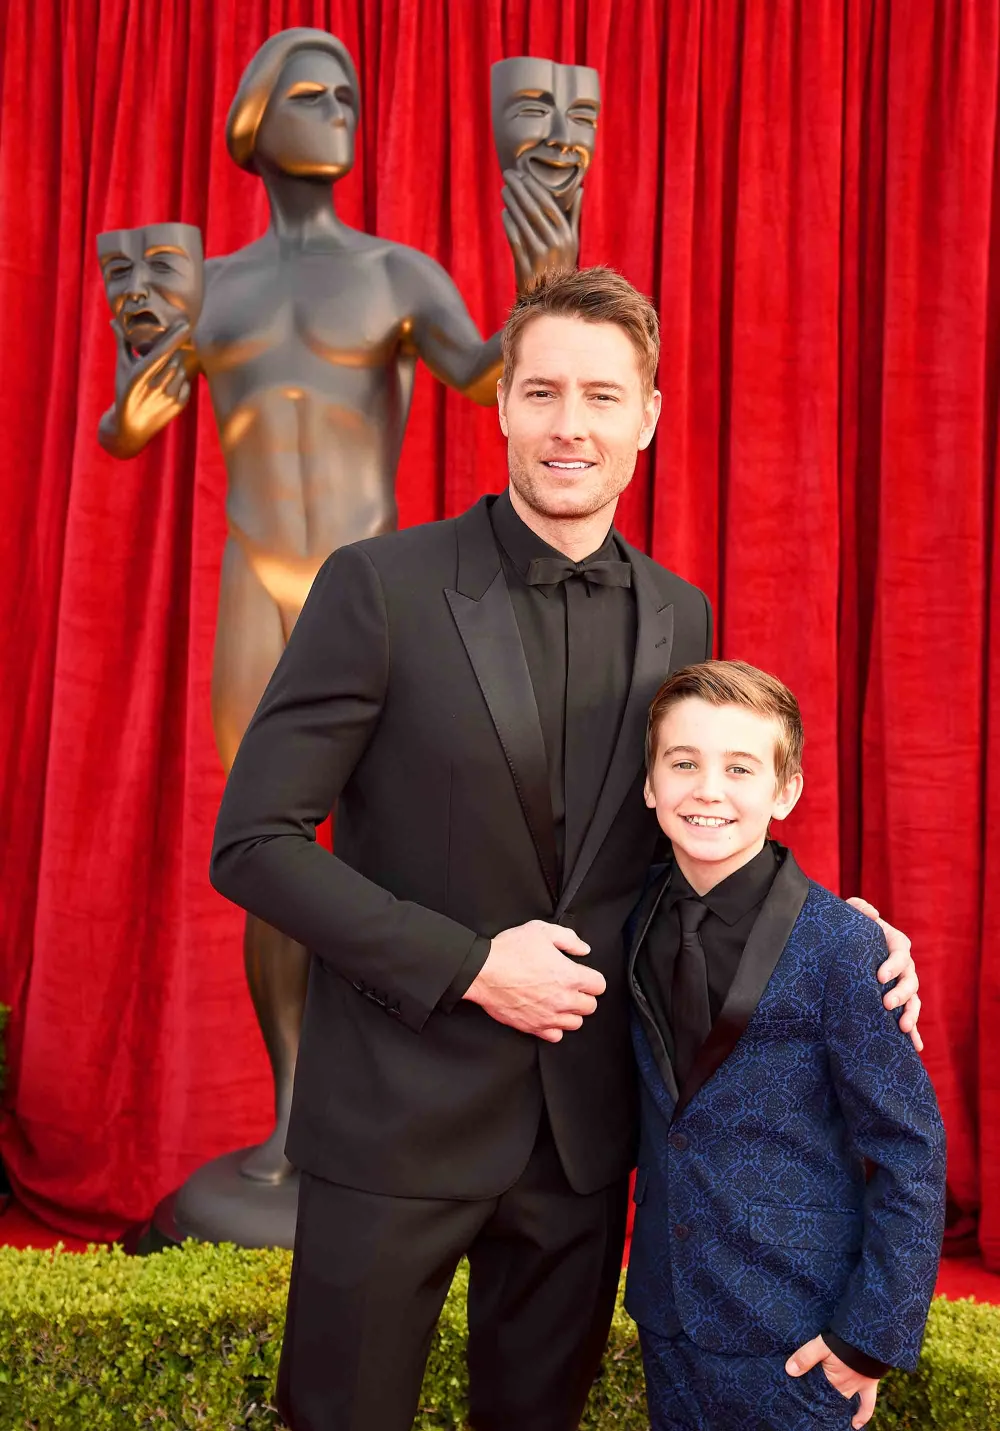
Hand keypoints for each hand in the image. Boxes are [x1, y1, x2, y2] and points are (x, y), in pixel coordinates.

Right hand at [99, 317, 193, 456]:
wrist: (130, 428)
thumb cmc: (124, 391)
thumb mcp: (122, 367)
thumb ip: (122, 342)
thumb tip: (113, 320)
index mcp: (140, 374)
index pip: (162, 351)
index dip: (174, 337)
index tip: (186, 323)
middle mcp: (155, 386)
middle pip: (174, 358)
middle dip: (171, 353)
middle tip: (163, 355)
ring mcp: (169, 397)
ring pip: (181, 370)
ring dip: (175, 366)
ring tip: (162, 372)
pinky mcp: (179, 406)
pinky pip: (187, 383)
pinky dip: (180, 381)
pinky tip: (167, 385)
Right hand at [463, 919, 605, 1041]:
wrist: (483, 971)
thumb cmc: (509, 951)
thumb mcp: (541, 930)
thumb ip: (569, 939)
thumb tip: (583, 950)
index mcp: (569, 976)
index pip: (599, 985)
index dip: (592, 978)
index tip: (583, 975)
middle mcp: (563, 999)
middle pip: (590, 1006)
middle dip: (584, 996)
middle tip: (571, 987)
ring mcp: (548, 1016)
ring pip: (576, 1023)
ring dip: (571, 1012)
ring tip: (560, 1001)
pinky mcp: (533, 1027)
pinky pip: (556, 1036)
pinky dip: (555, 1027)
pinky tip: (548, 1014)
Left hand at [501, 168, 579, 290]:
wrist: (551, 298)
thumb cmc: (561, 265)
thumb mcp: (572, 241)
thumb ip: (573, 215)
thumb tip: (579, 189)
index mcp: (567, 236)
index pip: (548, 204)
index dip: (534, 187)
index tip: (523, 174)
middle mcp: (555, 244)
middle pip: (533, 210)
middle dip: (520, 189)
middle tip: (509, 174)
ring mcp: (540, 257)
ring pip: (523, 223)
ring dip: (512, 203)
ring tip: (505, 190)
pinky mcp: (527, 267)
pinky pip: (516, 241)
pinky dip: (510, 225)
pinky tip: (504, 213)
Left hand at [785, 1334, 878, 1428]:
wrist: (868, 1336)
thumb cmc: (843, 1340)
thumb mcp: (820, 1345)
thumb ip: (805, 1357)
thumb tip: (789, 1370)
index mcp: (832, 1379)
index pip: (819, 1392)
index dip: (811, 1395)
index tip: (802, 1401)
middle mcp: (844, 1387)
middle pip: (831, 1397)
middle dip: (823, 1400)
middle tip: (815, 1405)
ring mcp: (857, 1387)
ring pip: (846, 1401)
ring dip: (838, 1406)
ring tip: (830, 1413)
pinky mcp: (869, 1384)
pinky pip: (868, 1405)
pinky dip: (862, 1415)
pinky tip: (855, 1425)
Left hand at [846, 897, 921, 1051]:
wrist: (844, 948)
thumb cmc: (850, 929)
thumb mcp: (852, 914)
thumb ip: (859, 908)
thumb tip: (870, 912)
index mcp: (896, 944)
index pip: (901, 954)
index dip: (893, 965)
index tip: (879, 976)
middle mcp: (904, 967)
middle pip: (910, 981)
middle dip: (901, 993)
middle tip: (886, 1004)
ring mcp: (903, 987)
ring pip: (914, 1001)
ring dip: (911, 1015)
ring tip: (901, 1028)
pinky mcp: (898, 1004)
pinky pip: (909, 1019)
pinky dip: (913, 1033)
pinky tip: (915, 1048)